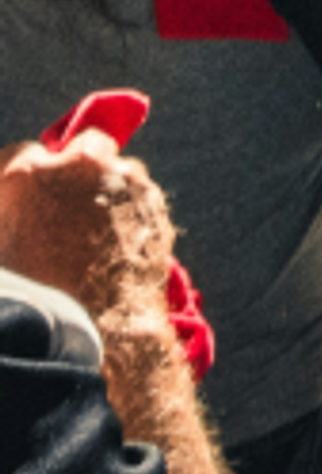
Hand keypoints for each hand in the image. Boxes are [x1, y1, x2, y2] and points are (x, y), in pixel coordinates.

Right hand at [0, 134, 173, 328]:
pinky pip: (140, 196)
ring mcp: (124, 178)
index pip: (20, 152)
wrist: (103, 329)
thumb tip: (20, 216)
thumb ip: (7, 217)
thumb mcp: (2, 253)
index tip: (29, 193)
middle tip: (72, 202)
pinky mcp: (154, 200)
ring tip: (99, 233)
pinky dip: (132, 211)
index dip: (26, 176)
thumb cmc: (38, 299)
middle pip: (85, 144)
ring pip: (119, 169)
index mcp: (26, 176)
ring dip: (110, 189)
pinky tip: (120, 244)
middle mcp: (80, 164)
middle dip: (80, 165)